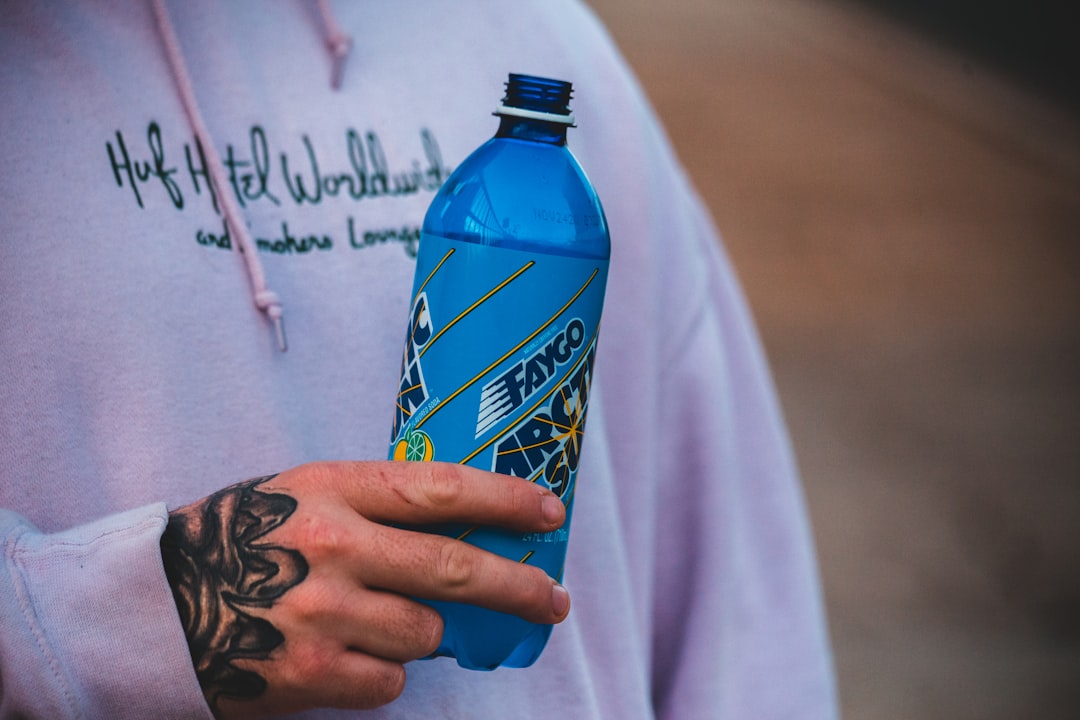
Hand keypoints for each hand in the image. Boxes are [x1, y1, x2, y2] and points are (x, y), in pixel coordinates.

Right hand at [159, 461, 569, 718]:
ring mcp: (320, 613)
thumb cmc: (239, 540)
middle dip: (518, 586)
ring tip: (375, 621)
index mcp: (333, 488)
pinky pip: (388, 682)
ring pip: (425, 633)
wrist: (151, 604)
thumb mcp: (302, 494)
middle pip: (455, 568)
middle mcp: (332, 546)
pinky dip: (380, 673)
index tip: (549, 512)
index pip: (442, 488)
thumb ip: (376, 506)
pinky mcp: (308, 675)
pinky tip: (341, 655)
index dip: (506, 500)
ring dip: (419, 633)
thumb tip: (465, 530)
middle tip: (552, 599)